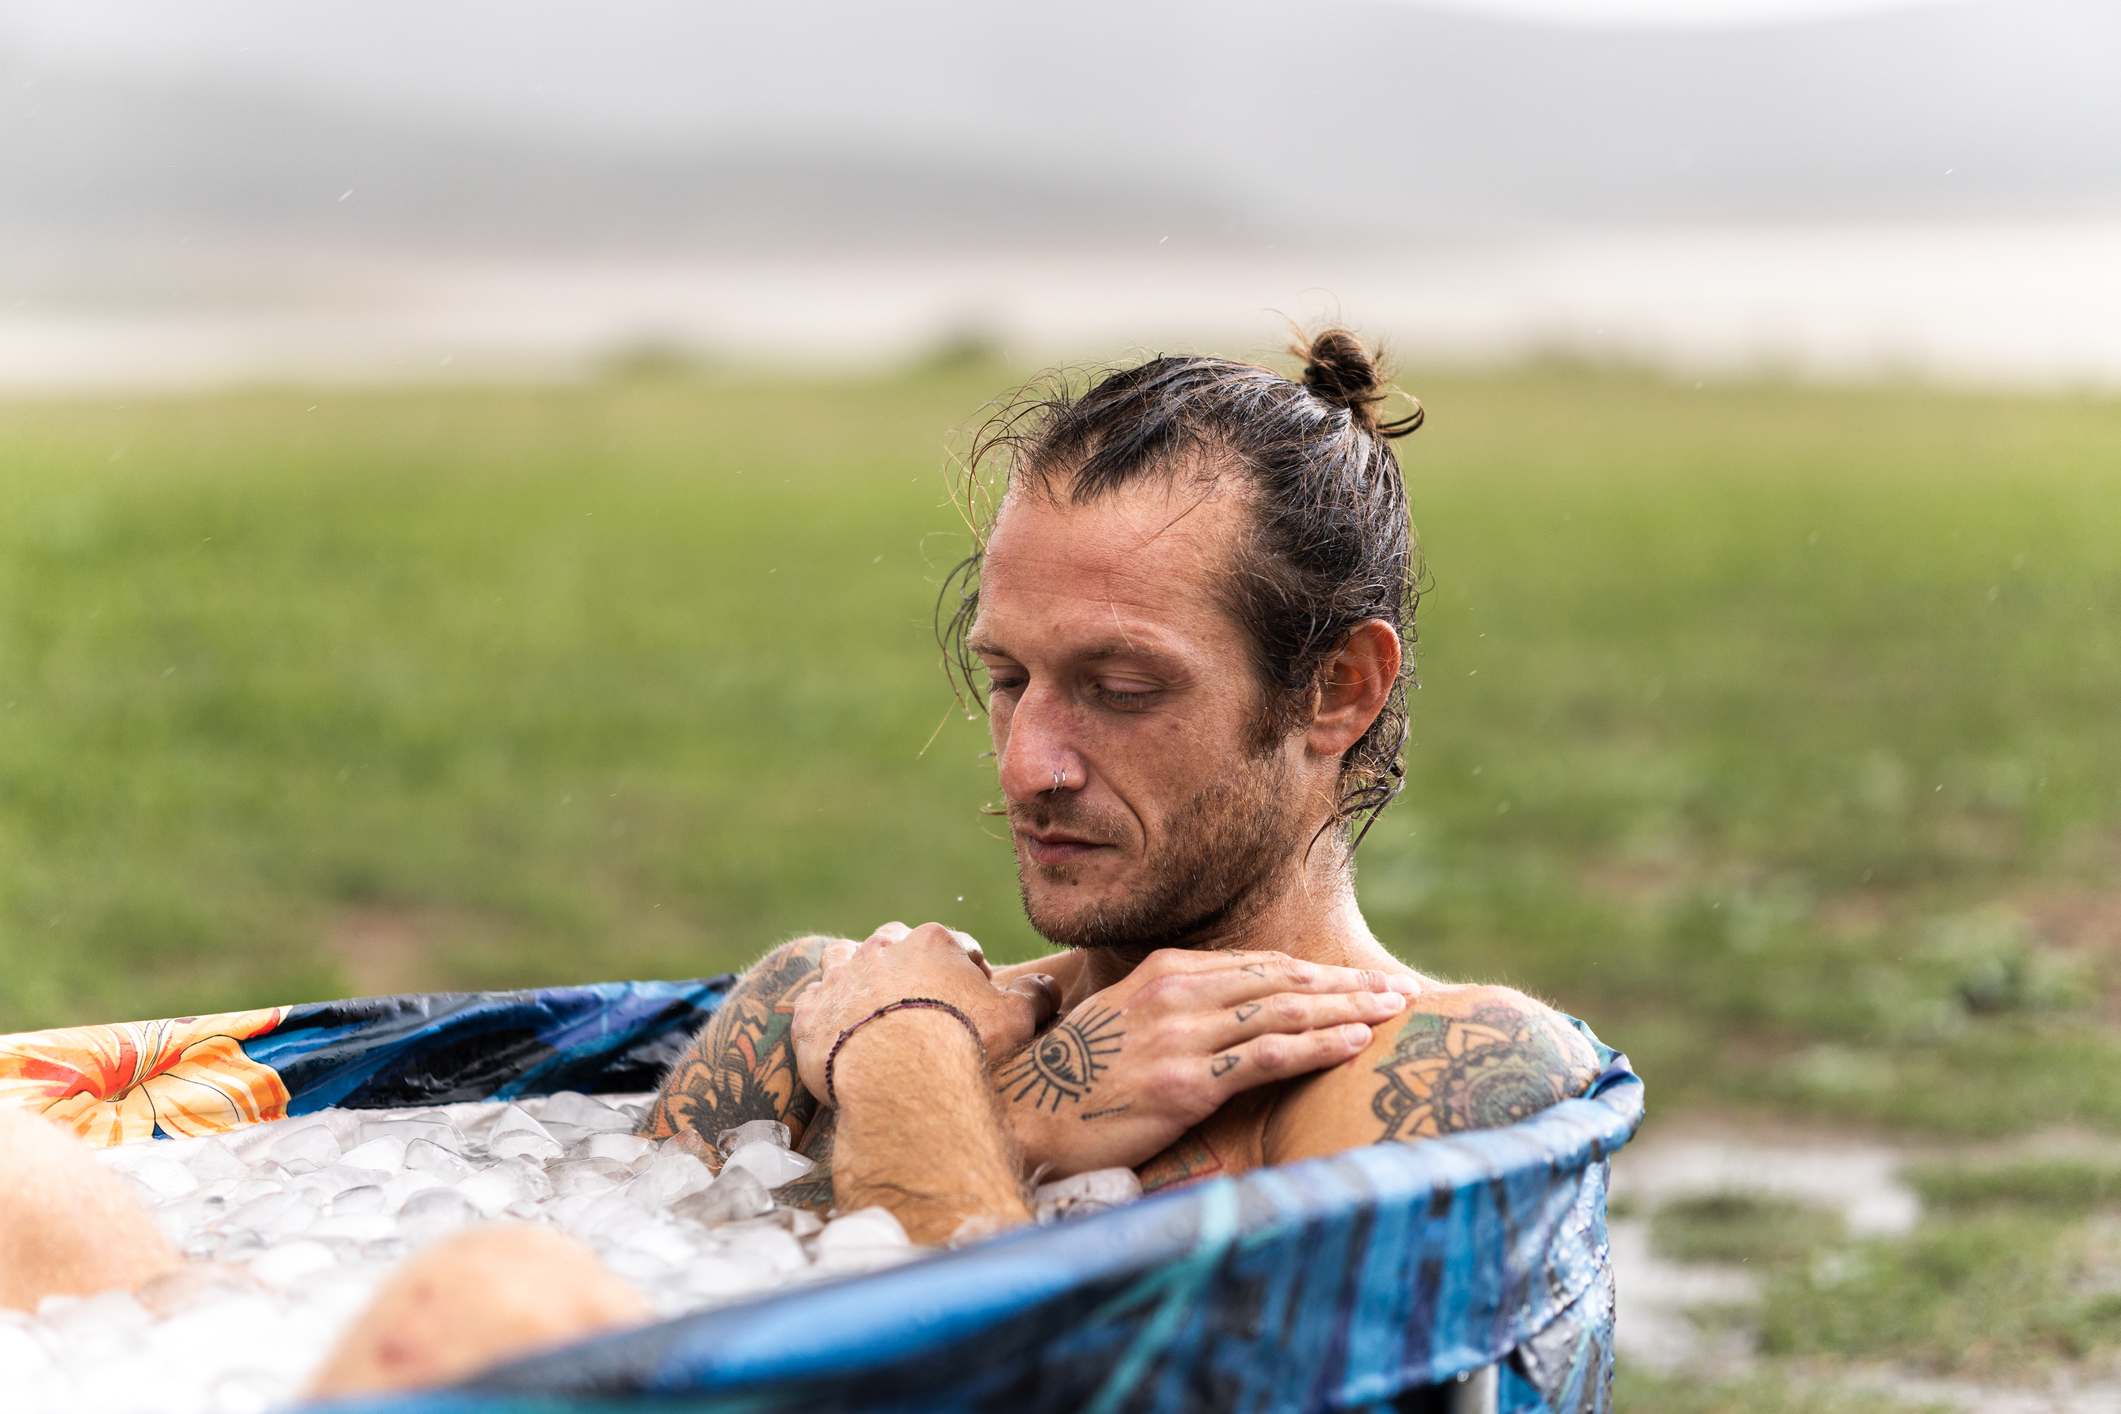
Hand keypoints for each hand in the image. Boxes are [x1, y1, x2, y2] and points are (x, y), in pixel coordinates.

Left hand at [791, 922, 1060, 1104]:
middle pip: (895, 944)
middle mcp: (881, 948)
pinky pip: (813, 1002)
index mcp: (933, 942)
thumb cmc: (964, 1044)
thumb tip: (1047, 986)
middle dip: (907, 965)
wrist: (901, 1079)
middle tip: (919, 1004)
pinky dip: (824, 1014)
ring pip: (843, 959)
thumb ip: (1035, 994)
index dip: (968, 973)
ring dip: (855, 976)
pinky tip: (838, 1035)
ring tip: (870, 1008)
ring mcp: (840, 977)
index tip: (972, 1003)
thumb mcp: (1017, 1019)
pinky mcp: (810, 1011)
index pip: (956, 946)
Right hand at [999, 949, 1417, 1176]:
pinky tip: (1354, 1043)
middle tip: (1398, 989)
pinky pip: (1268, 1056)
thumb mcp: (1126, 1020)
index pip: (1260, 965)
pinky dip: (1318, 1047)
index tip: (1360, 980)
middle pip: (1283, 981)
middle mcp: (1177, 991)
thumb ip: (1177, 1009)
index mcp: (1165, 970)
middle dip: (1346, 985)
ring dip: (1347, 1010)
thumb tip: (1229, 1014)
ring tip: (1391, 1011)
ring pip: (1285, 1012)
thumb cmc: (1078, 1076)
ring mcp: (1182, 1035)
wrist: (1027, 1113)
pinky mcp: (1186, 1082)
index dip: (1315, 973)